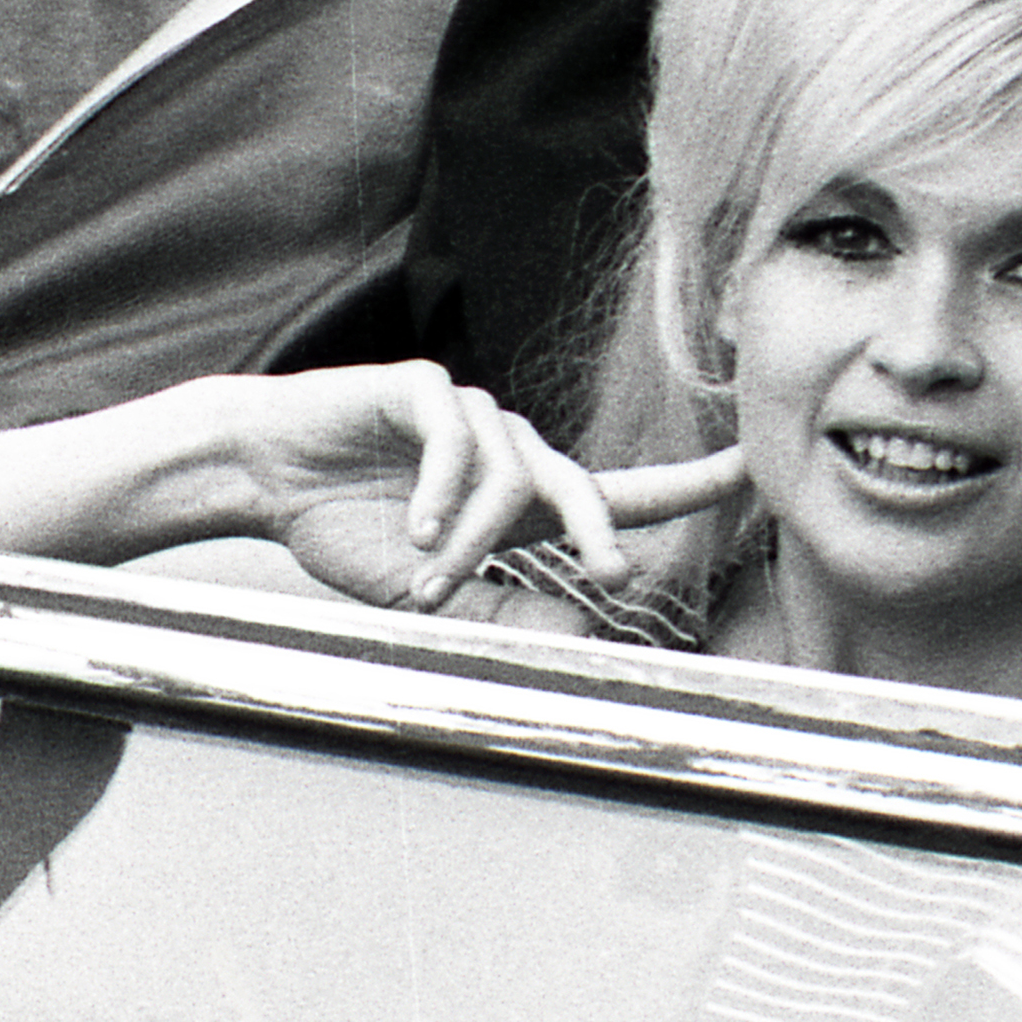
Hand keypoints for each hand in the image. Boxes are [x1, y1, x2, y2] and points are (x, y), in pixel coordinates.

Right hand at [228, 362, 741, 611]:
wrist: (263, 475)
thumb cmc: (347, 529)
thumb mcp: (434, 592)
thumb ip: (506, 612)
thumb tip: (584, 632)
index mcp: (520, 500)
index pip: (620, 492)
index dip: (691, 484)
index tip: (758, 472)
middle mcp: (509, 451)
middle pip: (583, 485)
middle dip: (600, 534)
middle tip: (612, 576)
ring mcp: (469, 414)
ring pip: (511, 477)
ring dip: (472, 540)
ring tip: (425, 577)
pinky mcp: (423, 388)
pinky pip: (458, 441)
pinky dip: (439, 494)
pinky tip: (412, 529)